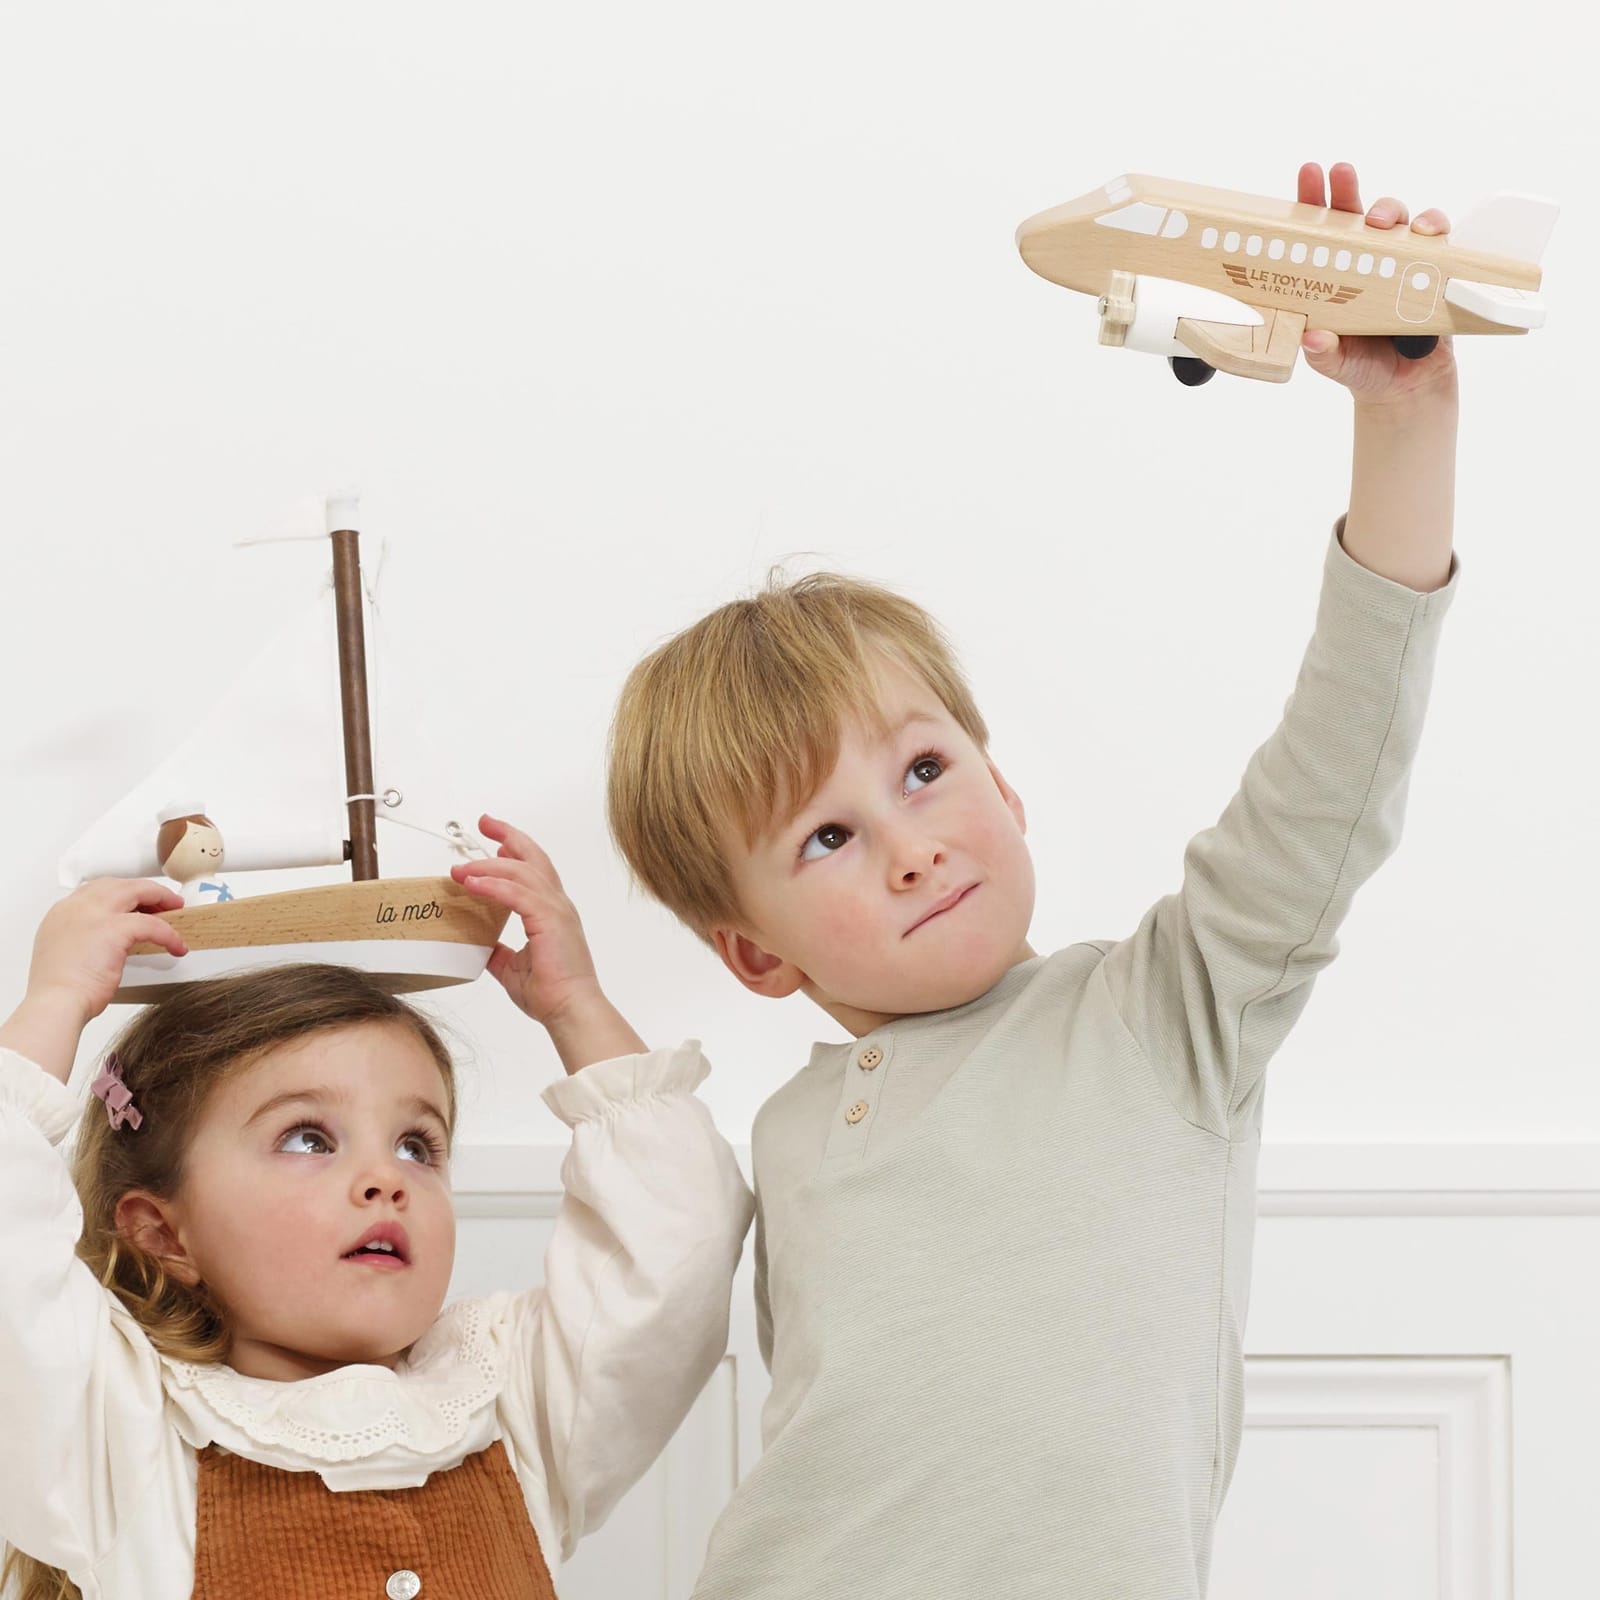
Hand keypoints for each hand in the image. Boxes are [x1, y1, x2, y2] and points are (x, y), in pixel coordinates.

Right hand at [0, 879, 186, 1082]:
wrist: (56, 1002)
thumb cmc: (60, 988)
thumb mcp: (65, 950)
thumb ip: (82, 937)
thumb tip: (104, 941)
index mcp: (62, 913)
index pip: (96, 890)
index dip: (121, 893)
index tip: (137, 903)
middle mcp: (76, 907)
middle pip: (118, 884)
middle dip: (144, 890)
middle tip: (164, 902)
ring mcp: (94, 915)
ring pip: (136, 891)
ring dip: (161, 898)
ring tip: (176, 910)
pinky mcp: (114, 930)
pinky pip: (153, 925)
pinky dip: (169, 934)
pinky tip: (176, 945)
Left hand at [451, 815, 605, 1028]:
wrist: (569, 1009)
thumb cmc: (551, 992)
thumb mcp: (513, 967)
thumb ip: (498, 951)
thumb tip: (480, 944)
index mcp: (552, 912)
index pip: (534, 869)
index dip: (514, 848)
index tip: (493, 838)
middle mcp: (557, 904)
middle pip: (533, 857)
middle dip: (507, 835)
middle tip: (484, 823)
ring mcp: (556, 910)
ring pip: (521, 871)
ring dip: (487, 865)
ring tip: (460, 868)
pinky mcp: (549, 920)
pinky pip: (516, 894)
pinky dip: (492, 885)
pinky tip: (471, 884)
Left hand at [1296, 161, 1458, 407]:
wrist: (1407, 390)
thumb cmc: (1364, 369)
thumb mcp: (1337, 364)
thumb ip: (1323, 355)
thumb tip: (1312, 338)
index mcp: (1336, 276)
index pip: (1320, 233)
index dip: (1313, 201)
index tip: (1309, 173)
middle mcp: (1369, 262)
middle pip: (1358, 216)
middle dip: (1349, 190)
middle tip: (1342, 175)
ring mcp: (1404, 263)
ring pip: (1401, 222)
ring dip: (1394, 211)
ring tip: (1383, 221)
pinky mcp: (1437, 271)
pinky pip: (1441, 242)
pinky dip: (1437, 232)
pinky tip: (1430, 234)